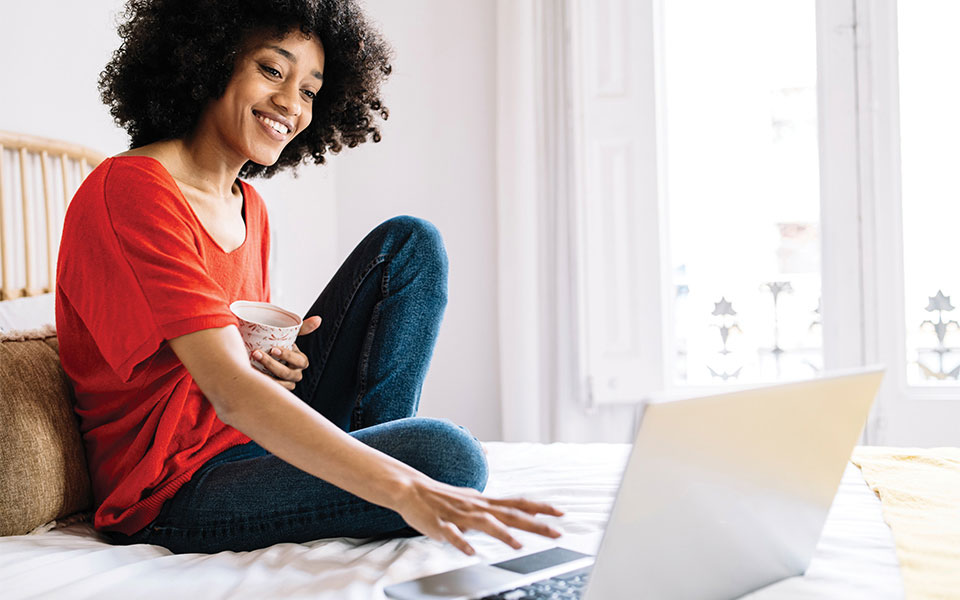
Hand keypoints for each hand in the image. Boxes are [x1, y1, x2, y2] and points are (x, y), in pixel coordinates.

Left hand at [252, 316, 321, 389]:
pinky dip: (262, 385)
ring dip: (266, 376)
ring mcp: (286, 384)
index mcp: (301, 361)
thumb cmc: (278, 345)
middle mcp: (295, 374)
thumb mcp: (290, 336)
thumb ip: (303, 328)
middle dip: (271, 364)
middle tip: (256, 353)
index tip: (273, 349)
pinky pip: (271, 391)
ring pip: (280, 384)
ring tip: (251, 366)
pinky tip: (251, 377)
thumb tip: (318, 319)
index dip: (287, 356)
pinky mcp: (276, 391)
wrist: (263, 357)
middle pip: (287, 373)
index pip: (299, 361)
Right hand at [395, 476, 564, 555]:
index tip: (561, 513)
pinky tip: (471, 552)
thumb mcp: (474, 500)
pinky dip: (462, 543)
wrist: (411, 489)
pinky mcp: (440, 524)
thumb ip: (495, 508)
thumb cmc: (444, 497)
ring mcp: (459, 515)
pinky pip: (452, 535)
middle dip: (535, 524)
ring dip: (502, 534)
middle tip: (557, 533)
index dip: (541, 507)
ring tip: (518, 545)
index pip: (519, 503)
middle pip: (510, 514)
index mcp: (485, 502)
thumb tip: (519, 512)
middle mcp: (476, 506)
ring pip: (484, 523)